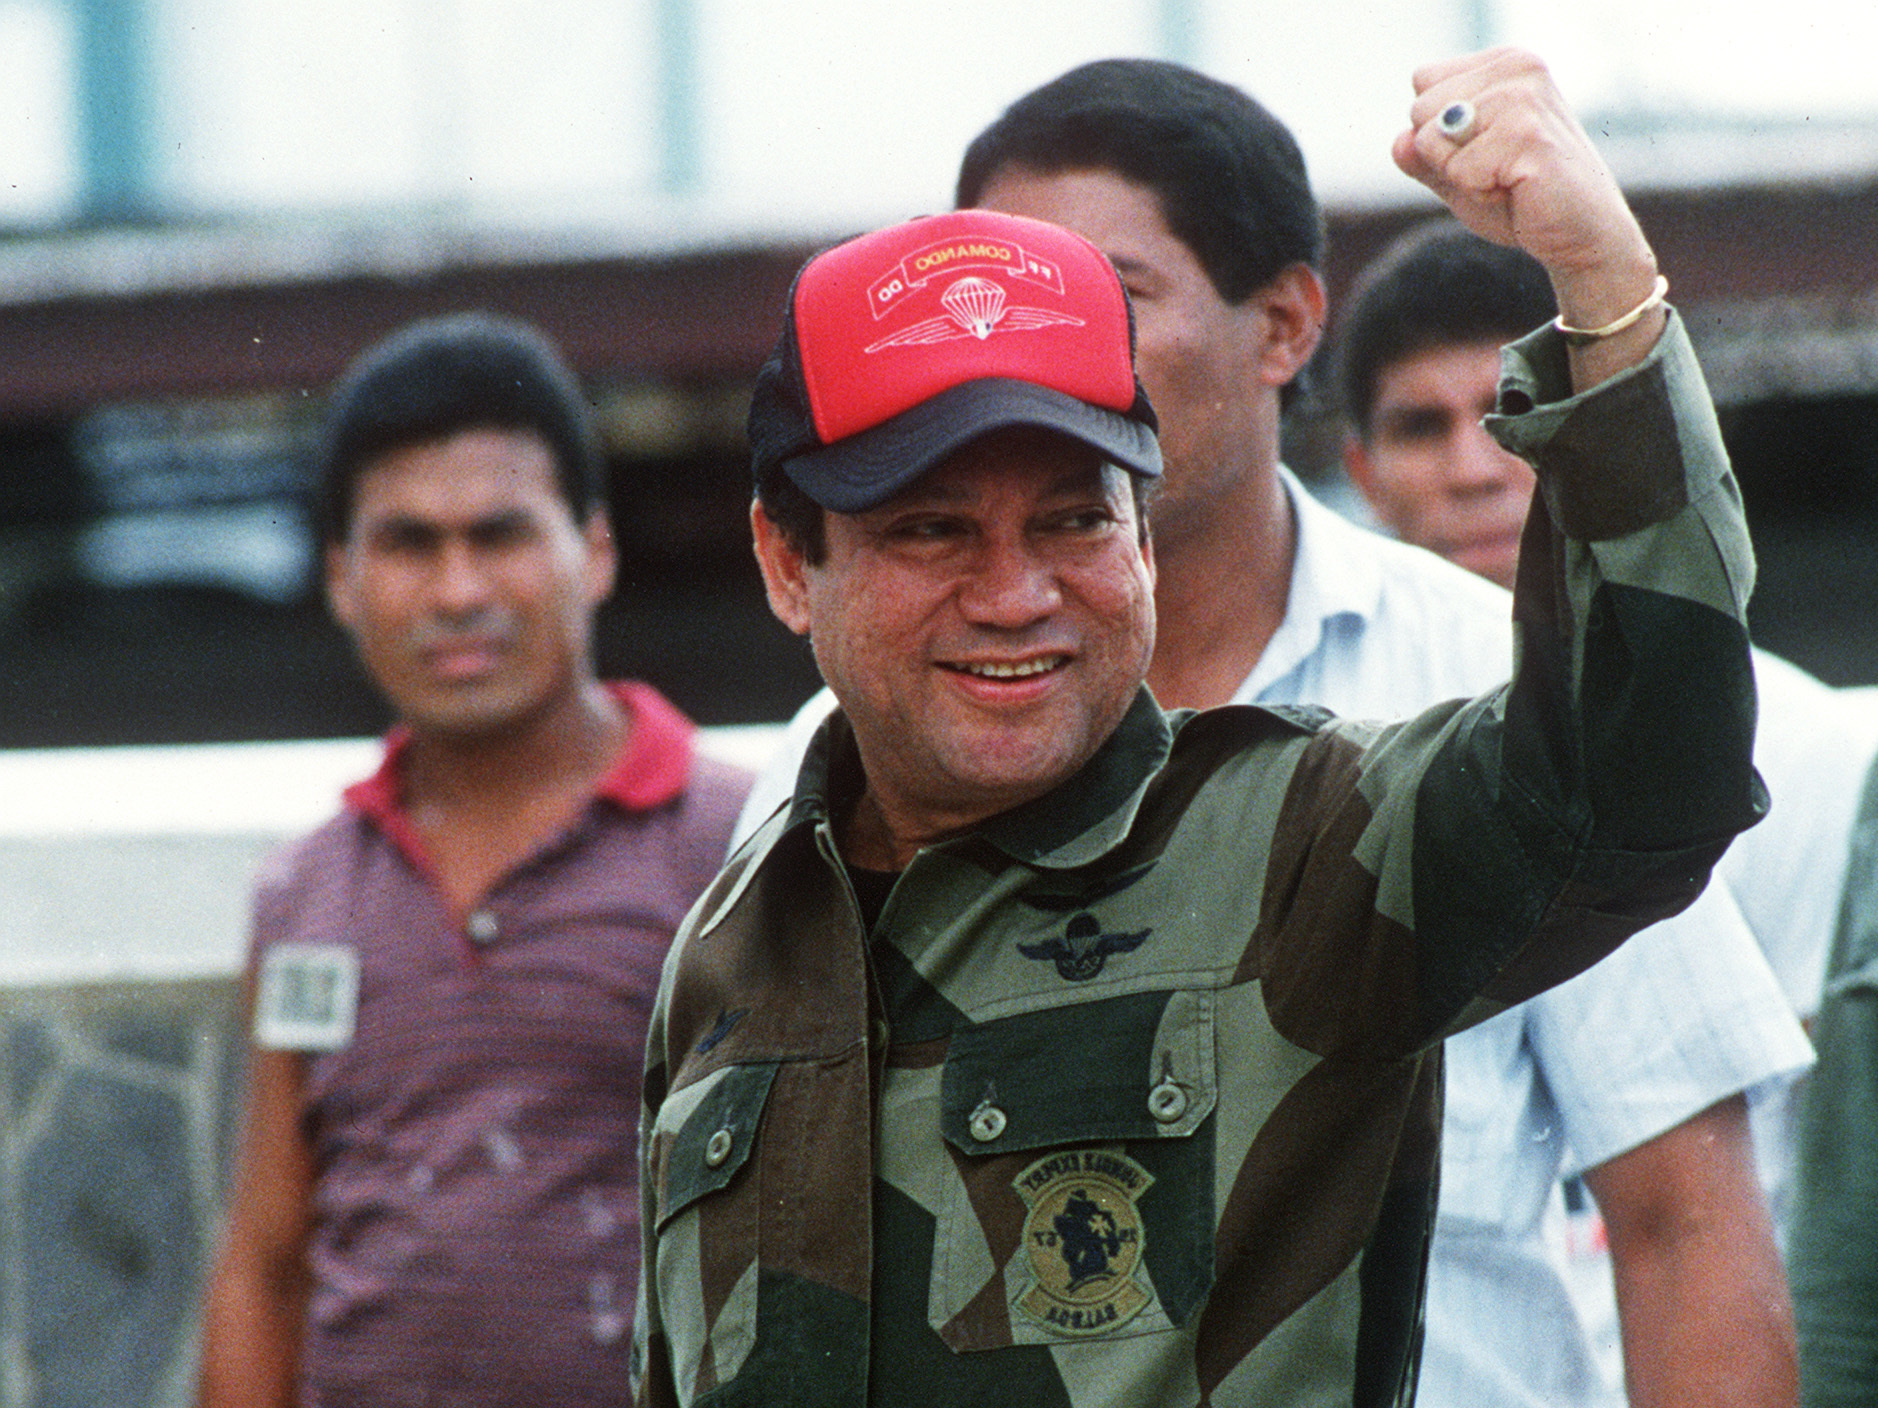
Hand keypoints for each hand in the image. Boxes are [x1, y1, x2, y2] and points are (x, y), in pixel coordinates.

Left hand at [1393, 48, 1660, 340]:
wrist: (1578, 235)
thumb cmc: (1520, 201)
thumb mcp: (1458, 174)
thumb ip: (1423, 156)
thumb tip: (1401, 141)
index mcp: (1503, 64)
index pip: (1423, 84)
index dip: (1438, 133)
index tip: (1485, 151)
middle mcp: (1517, 68)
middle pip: (1420, 110)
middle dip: (1445, 156)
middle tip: (1497, 170)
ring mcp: (1524, 97)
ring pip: (1432, 140)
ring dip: (1462, 176)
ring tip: (1508, 179)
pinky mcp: (1527, 135)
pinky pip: (1458, 170)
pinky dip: (1479, 194)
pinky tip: (1518, 190)